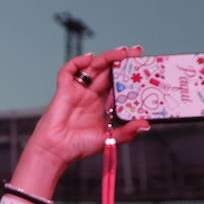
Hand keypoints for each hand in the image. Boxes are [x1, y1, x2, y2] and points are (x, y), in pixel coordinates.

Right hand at [24, 47, 150, 169]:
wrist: (57, 151)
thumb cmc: (78, 146)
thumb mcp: (109, 138)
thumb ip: (127, 132)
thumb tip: (146, 125)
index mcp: (101, 104)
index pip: (117, 82)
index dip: (127, 73)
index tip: (141, 65)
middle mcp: (90, 94)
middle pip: (107, 70)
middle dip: (121, 59)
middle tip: (135, 51)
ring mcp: (77, 90)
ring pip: (93, 67)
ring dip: (107, 57)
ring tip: (121, 52)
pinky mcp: (64, 90)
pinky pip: (68, 70)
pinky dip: (77, 61)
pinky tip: (89, 58)